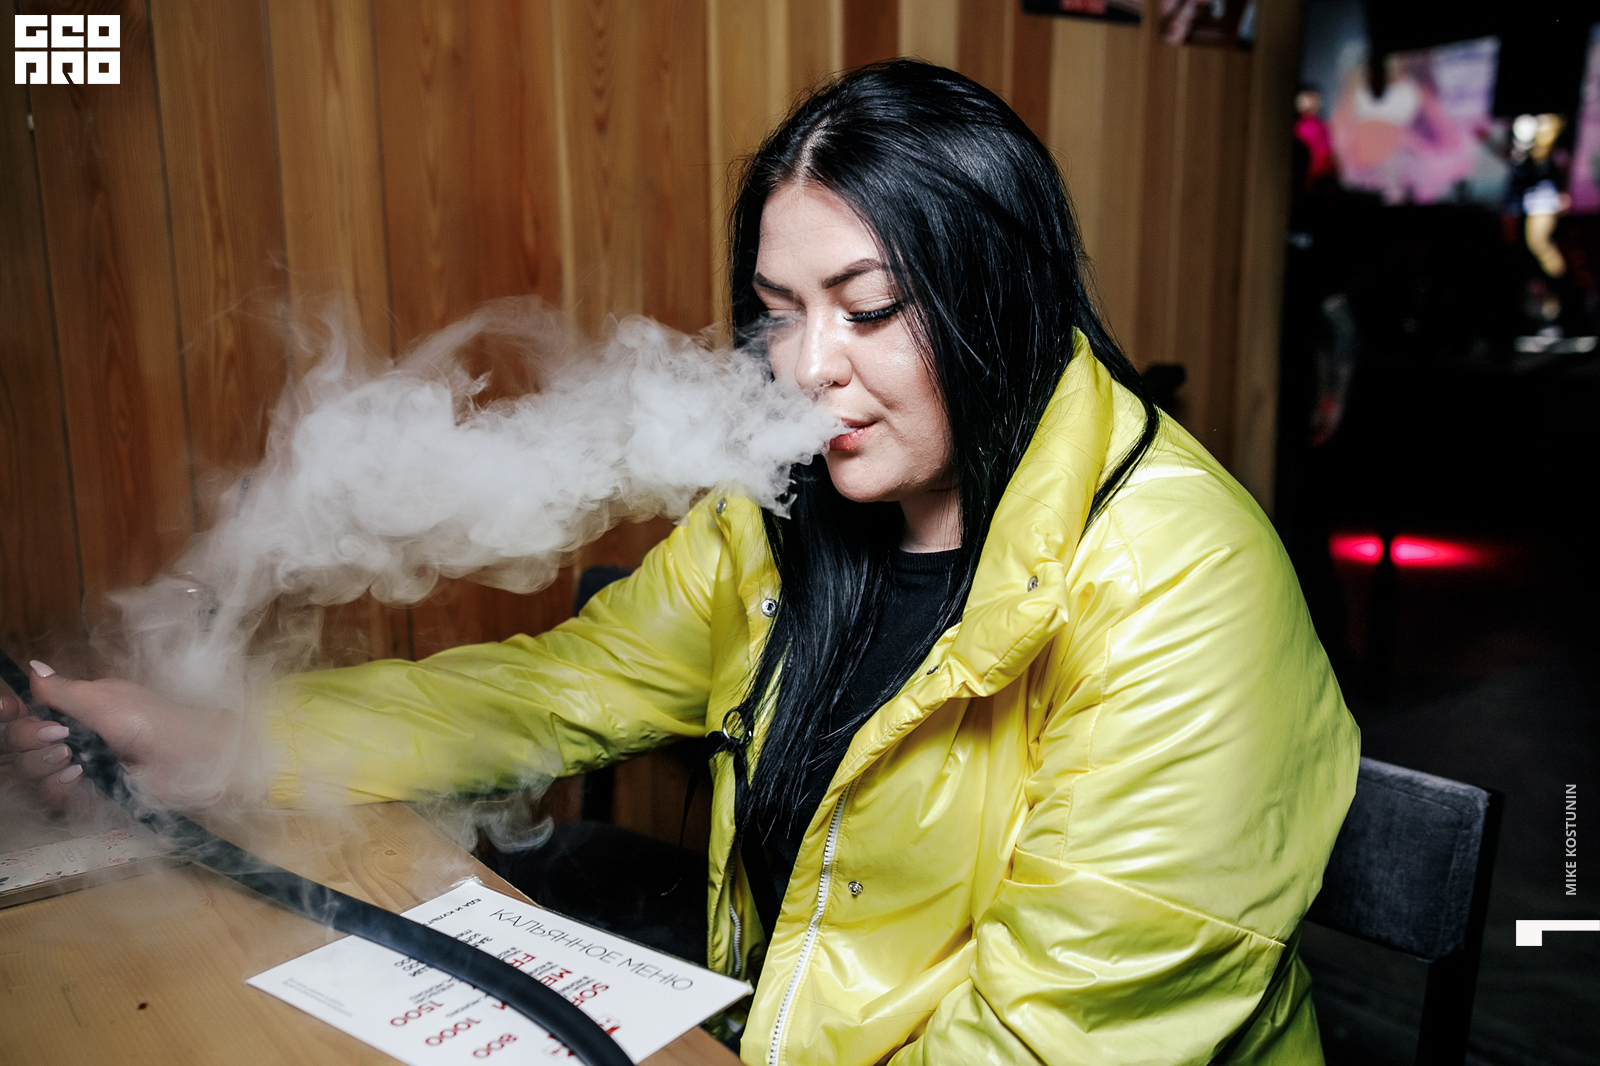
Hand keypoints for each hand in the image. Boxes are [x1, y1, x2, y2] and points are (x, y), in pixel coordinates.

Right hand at [1, 661, 217, 809]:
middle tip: (58, 736)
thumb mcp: (103, 698)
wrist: (184, 759)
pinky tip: (79, 776)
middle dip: (29, 739)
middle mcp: (70, 738)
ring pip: (31, 771)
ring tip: (73, 758)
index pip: (27, 714)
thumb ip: (62, 689)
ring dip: (43, 764)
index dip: (12, 714)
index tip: (7, 709)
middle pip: (20, 743)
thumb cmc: (149, 720)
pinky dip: (60, 786)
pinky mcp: (86, 795)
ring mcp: (77, 767)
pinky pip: (52, 796)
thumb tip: (32, 666)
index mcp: (74, 710)